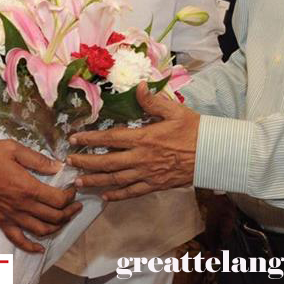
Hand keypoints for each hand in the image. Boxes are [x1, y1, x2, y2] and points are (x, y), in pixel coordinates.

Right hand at [0, 140, 81, 253]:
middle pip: (54, 217)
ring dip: (57, 228)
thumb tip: (58, 166)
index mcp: (27, 188)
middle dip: (69, 212)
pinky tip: (40, 248)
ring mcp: (11, 217)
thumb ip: (37, 159)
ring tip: (64, 220)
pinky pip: (19, 240)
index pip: (58, 200)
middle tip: (76, 206)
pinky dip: (31, 247)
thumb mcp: (12, 149)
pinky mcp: (1, 222)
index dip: (70, 196)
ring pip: (41, 230)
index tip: (72, 189)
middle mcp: (22, 206)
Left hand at [68, 82, 198, 200]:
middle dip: (85, 162)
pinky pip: (132, 192)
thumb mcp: (174, 110)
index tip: (74, 139)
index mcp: (144, 138)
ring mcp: (147, 174)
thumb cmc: (194, 130)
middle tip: (69, 162)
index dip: (90, 139)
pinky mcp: (155, 185)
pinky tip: (104, 196)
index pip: (110, 138)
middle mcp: (141, 158)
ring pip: (115, 180)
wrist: (213, 154)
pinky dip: (117, 195)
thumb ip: (152, 101)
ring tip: (78, 181)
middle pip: (107, 162)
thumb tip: (138, 87)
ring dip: (95, 180)